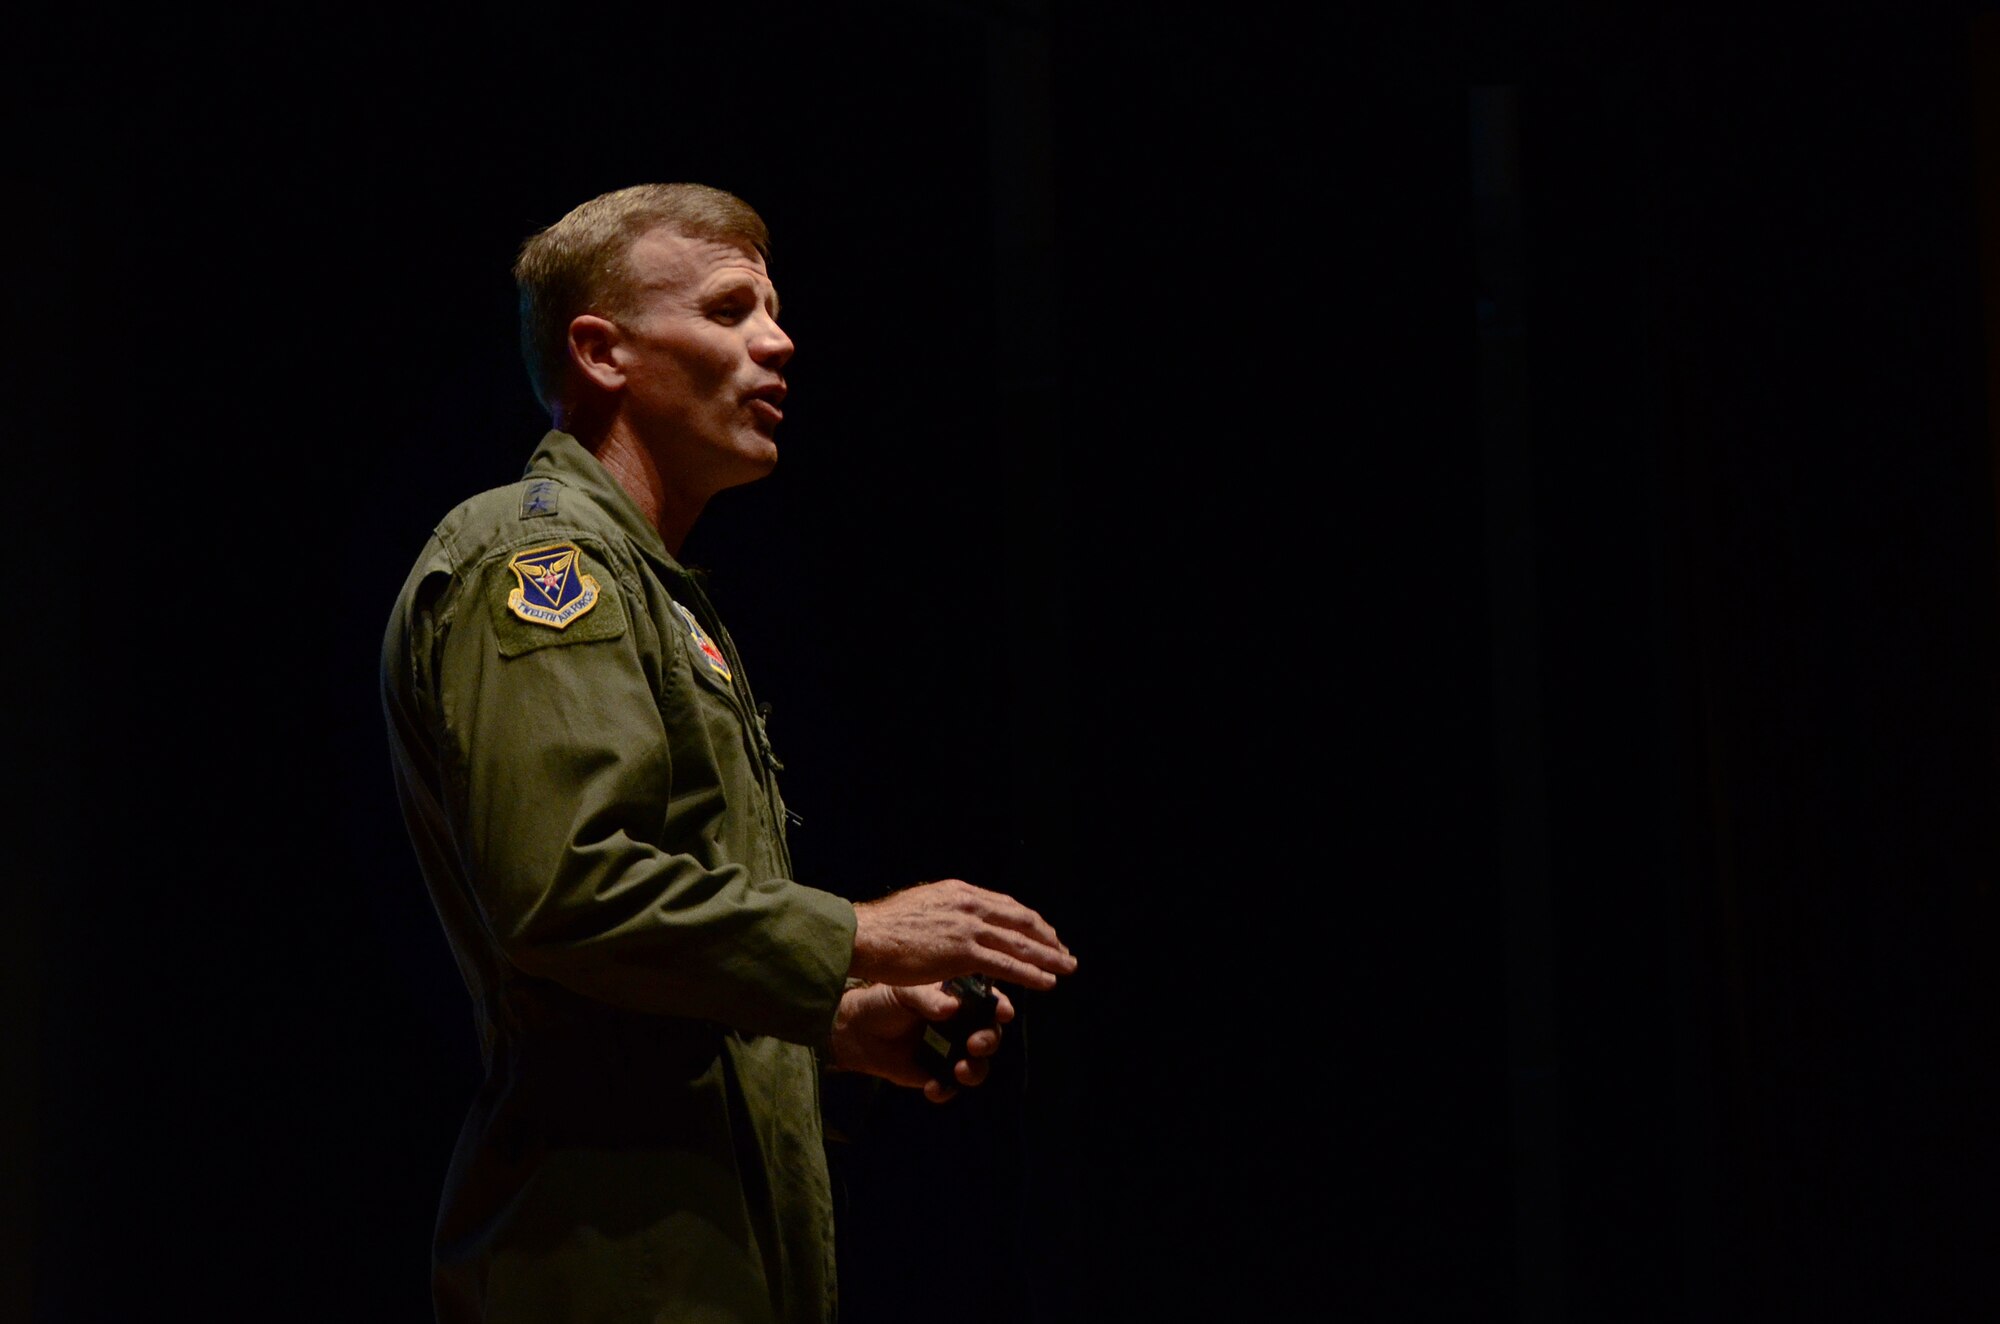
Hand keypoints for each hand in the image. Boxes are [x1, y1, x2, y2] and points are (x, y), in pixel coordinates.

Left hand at [829, 980, 1016, 1101]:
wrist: (859, 1033)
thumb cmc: (885, 1002)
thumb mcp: (905, 991)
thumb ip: (928, 998)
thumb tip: (951, 1007)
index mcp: (959, 998)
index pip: (989, 1000)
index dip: (1001, 1006)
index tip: (1004, 1012)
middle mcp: (962, 1024)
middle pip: (990, 1033)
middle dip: (989, 1040)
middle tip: (975, 1044)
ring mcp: (952, 1051)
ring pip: (978, 1064)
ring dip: (975, 1070)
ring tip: (960, 1071)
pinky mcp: (938, 1074)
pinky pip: (951, 1087)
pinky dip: (946, 1089)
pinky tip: (932, 1087)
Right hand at [850, 879, 1075, 988]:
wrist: (864, 935)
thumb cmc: (882, 928)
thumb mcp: (920, 907)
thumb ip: (943, 914)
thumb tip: (951, 923)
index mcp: (959, 892)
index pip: (1005, 905)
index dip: (1028, 921)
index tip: (1043, 932)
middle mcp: (969, 904)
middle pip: (1020, 920)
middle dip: (1046, 937)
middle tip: (1064, 950)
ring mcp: (967, 928)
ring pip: (1020, 943)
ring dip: (1049, 956)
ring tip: (1067, 967)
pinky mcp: (962, 953)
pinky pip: (1007, 965)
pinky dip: (1031, 973)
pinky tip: (1047, 982)